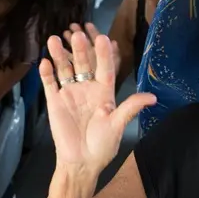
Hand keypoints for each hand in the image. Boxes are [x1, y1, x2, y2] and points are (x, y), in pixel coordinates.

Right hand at [40, 32, 154, 176]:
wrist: (80, 163)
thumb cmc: (102, 146)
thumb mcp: (117, 126)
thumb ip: (130, 108)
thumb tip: (153, 97)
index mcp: (104, 93)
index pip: (104, 68)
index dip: (104, 54)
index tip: (103, 38)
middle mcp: (87, 89)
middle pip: (83, 65)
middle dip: (80, 50)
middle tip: (77, 34)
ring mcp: (70, 94)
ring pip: (64, 70)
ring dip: (59, 56)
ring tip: (55, 40)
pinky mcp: (55, 102)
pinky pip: (50, 84)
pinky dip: (47, 73)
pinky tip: (44, 62)